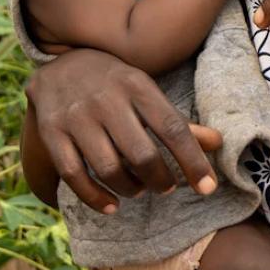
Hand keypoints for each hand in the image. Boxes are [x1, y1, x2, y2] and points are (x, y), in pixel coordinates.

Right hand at [26, 48, 222, 213]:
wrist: (60, 64)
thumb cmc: (115, 84)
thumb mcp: (147, 92)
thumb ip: (178, 121)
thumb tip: (217, 143)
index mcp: (137, 86)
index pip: (172, 128)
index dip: (193, 161)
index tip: (208, 188)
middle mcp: (107, 99)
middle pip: (141, 154)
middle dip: (160, 180)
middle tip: (166, 187)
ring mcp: (77, 116)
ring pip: (109, 168)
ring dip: (130, 188)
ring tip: (139, 189)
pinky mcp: (52, 132)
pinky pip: (74, 175)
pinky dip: (95, 197)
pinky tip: (112, 205)